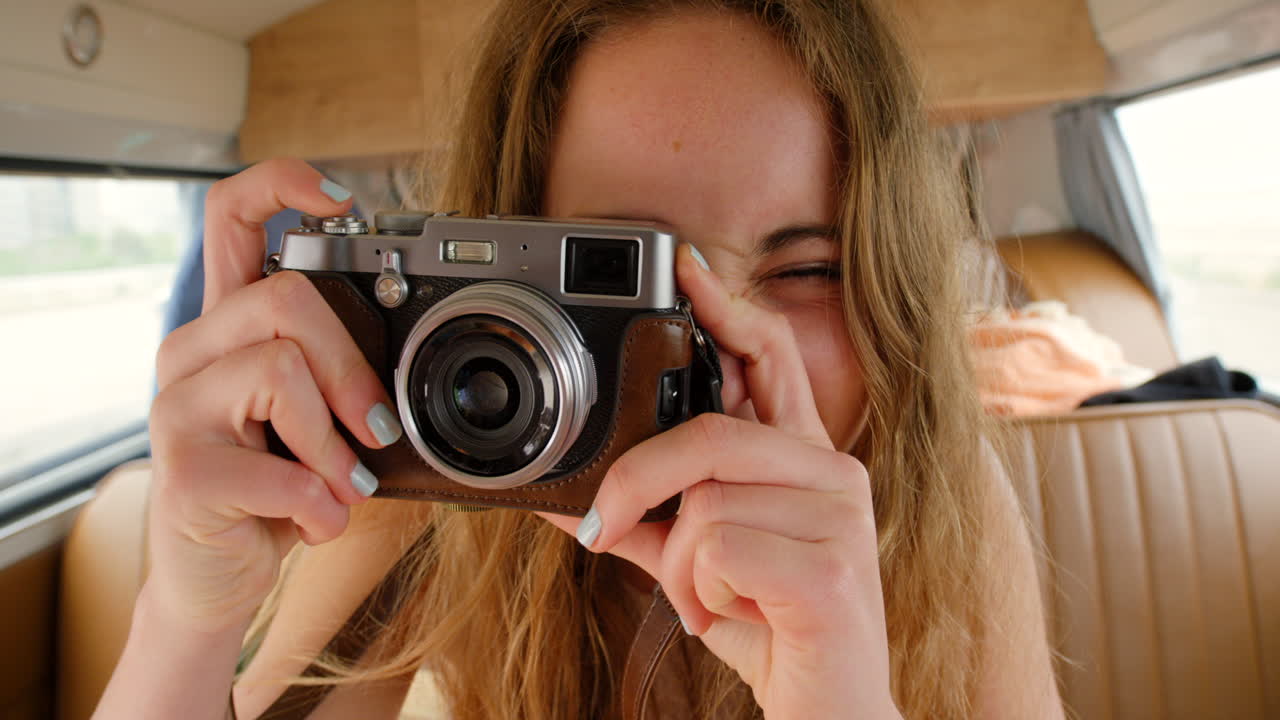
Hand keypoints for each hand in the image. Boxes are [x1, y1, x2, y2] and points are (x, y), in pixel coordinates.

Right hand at [146, 158, 401, 633]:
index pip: (231, 216)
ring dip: (336, 446)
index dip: (282, 184)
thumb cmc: (278, 485)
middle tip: (377, 429)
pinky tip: (318, 521)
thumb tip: (419, 354)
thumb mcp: (318, 417)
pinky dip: (322, 504)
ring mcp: (177, 406)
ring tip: (342, 486)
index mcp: (230, 324)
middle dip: (352, 366)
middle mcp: (193, 350)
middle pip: (283, 297)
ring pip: (280, 371)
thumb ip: (342, 372)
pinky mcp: (182, 470)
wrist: (221, 572)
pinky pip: (281, 468)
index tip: (341, 196)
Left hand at [538, 245, 900, 719]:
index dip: (729, 309)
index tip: (683, 268)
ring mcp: (841, 517)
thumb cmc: (774, 630)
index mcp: (803, 461)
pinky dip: (700, 595)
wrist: (832, 711)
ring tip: (715, 599)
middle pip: (714, 432)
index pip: (773, 359)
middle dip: (643, 477)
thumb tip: (569, 501)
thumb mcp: (699, 568)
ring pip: (708, 502)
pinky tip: (736, 616)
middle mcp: (833, 474)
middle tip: (606, 525)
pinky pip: (720, 551)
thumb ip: (650, 523)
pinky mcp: (833, 568)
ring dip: (684, 567)